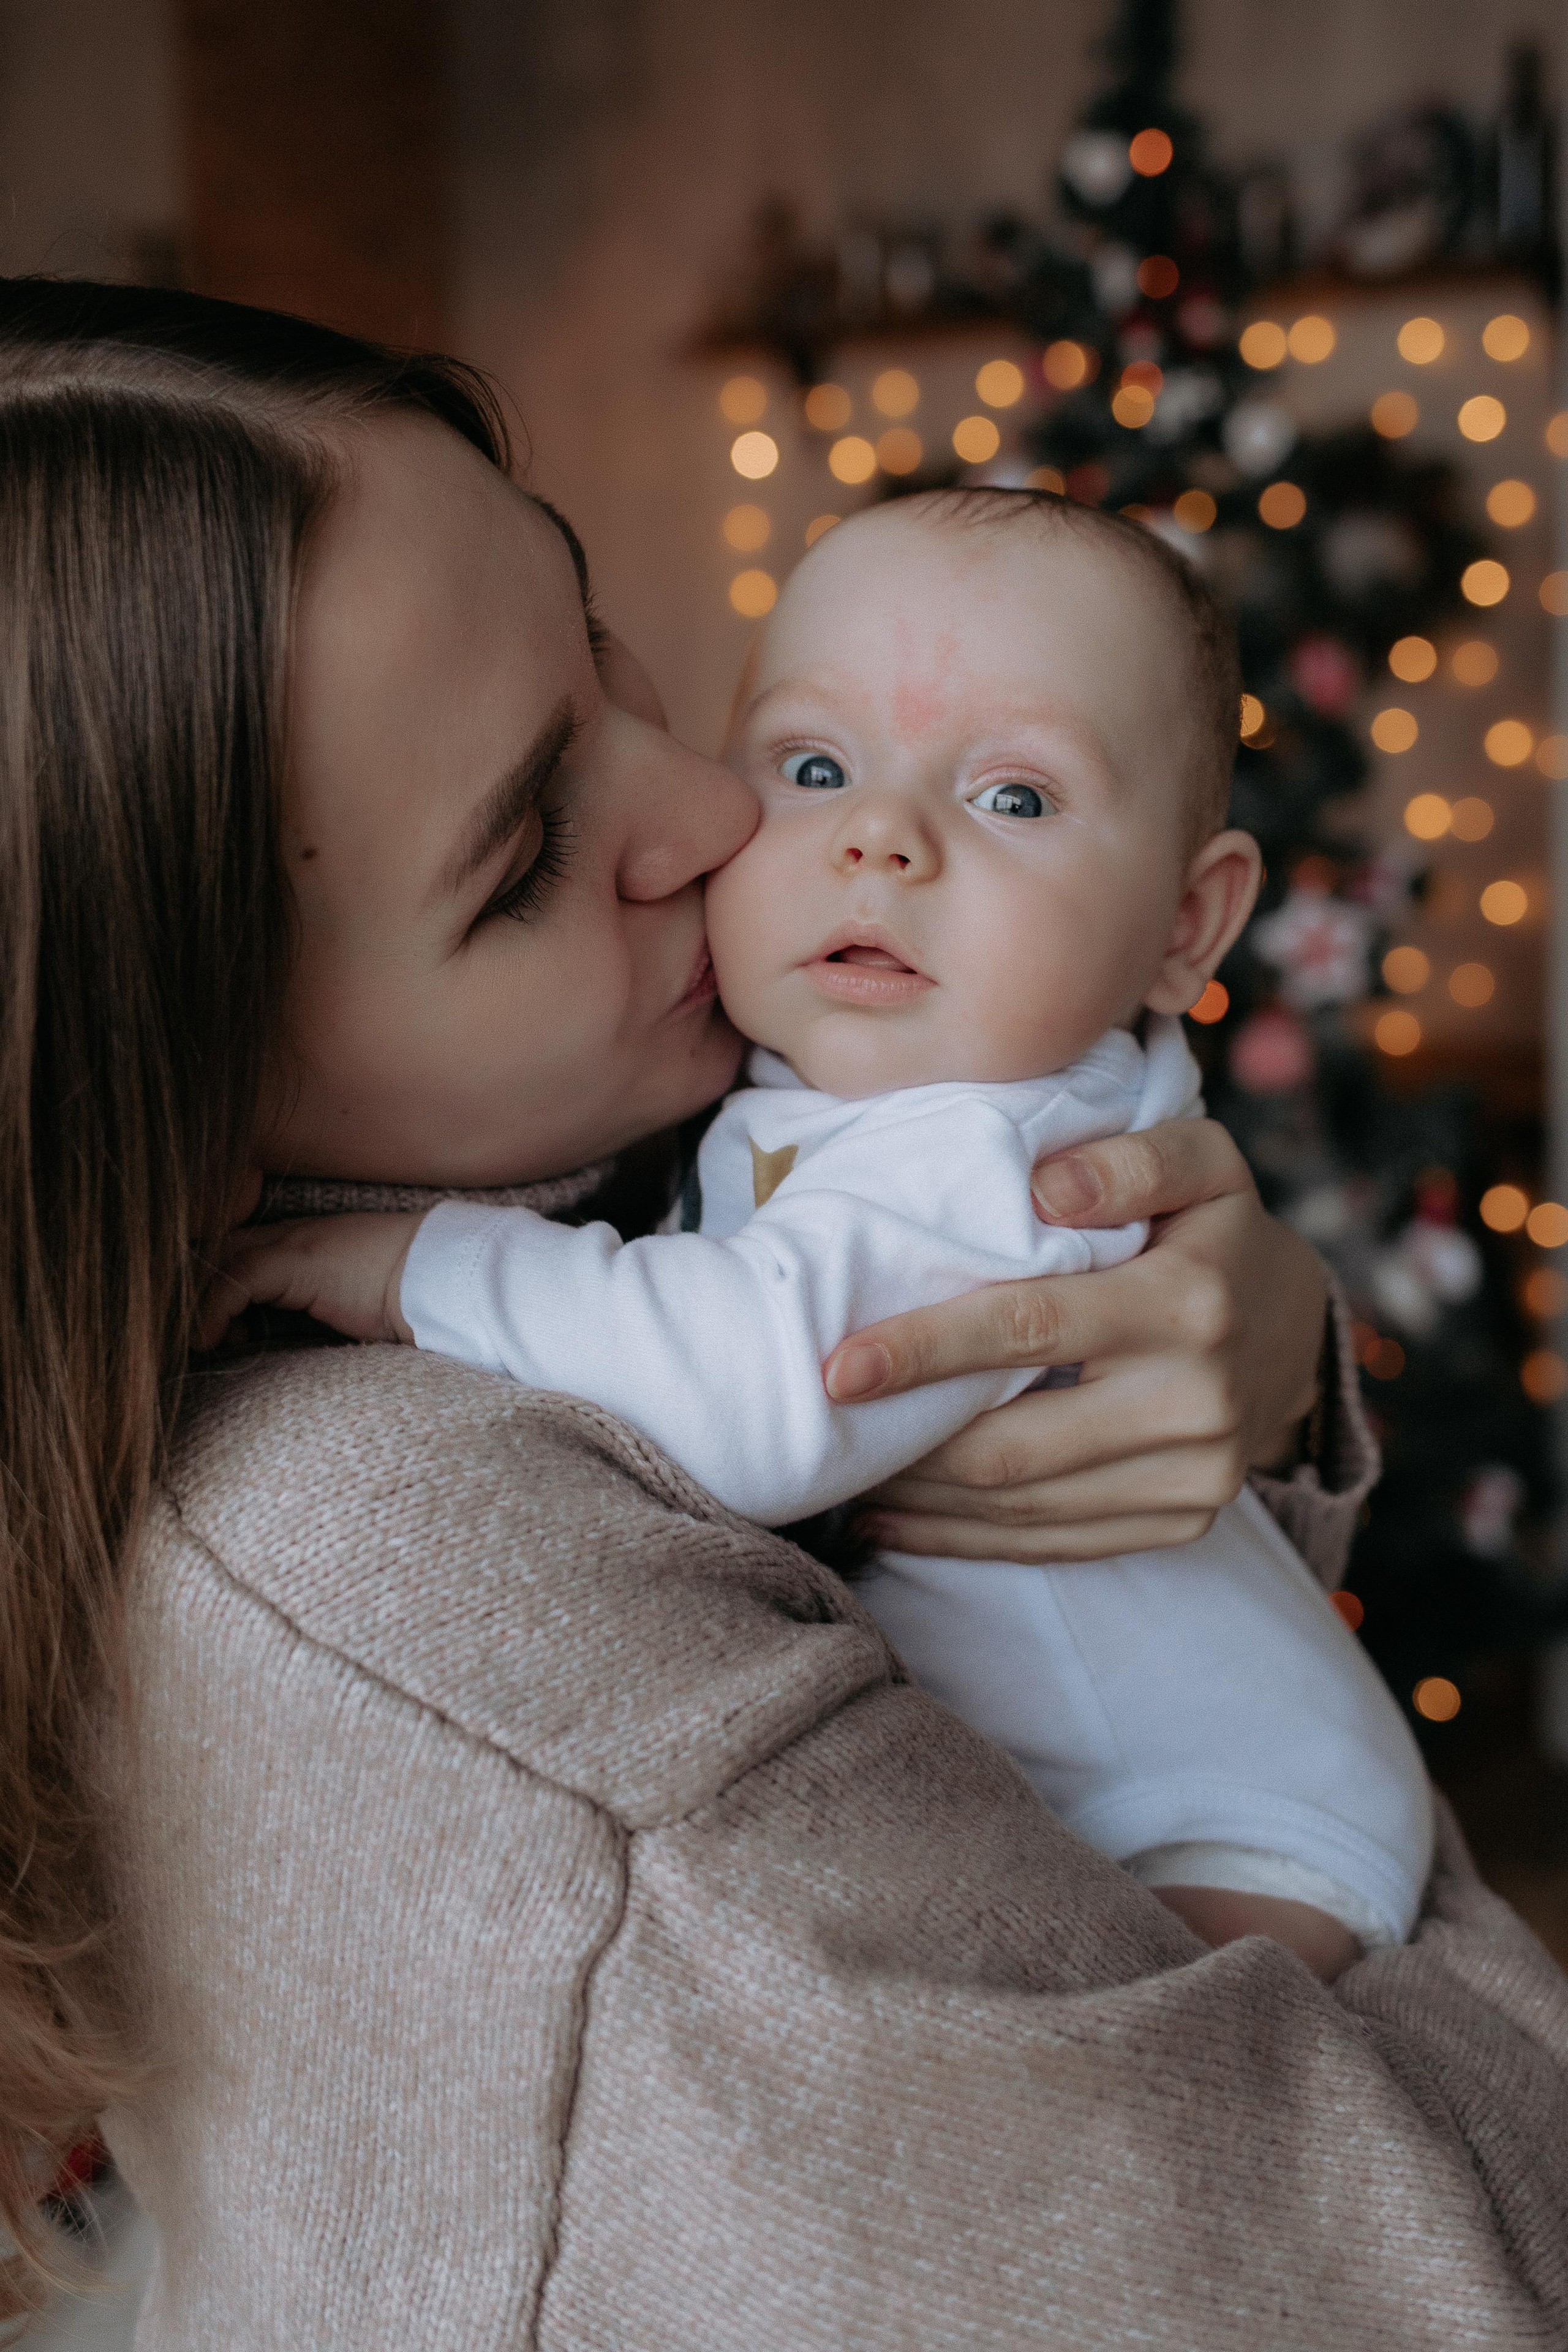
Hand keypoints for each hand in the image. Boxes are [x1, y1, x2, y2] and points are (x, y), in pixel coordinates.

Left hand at [196, 1211, 423, 1351]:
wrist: (444, 1277)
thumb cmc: (406, 1299)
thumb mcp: (344, 1305)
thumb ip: (308, 1313)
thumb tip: (274, 1346)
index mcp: (302, 1241)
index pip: (233, 1251)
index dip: (207, 1284)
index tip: (202, 1329)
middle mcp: (290, 1233)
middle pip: (216, 1250)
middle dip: (190, 1289)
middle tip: (180, 1335)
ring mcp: (292, 1241)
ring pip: (218, 1261)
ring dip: (193, 1303)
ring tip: (187, 1343)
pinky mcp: (296, 1260)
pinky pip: (236, 1279)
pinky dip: (211, 1310)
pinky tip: (206, 1340)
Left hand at [823, 1118, 1326, 1562]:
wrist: (1297, 1328)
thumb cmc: (1214, 1229)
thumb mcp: (1201, 1161)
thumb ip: (1128, 1159)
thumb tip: (1040, 1190)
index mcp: (1189, 1303)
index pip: (1031, 1328)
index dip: (926, 1349)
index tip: (836, 1367)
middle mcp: (1196, 1404)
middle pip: (1015, 1445)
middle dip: (906, 1443)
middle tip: (819, 1427)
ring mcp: (1195, 1477)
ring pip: (1024, 1509)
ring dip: (923, 1500)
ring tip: (844, 1471)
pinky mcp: (1182, 1522)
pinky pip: (1054, 1545)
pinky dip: (965, 1540)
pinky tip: (896, 1518)